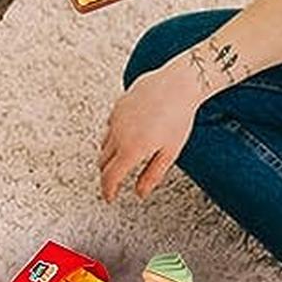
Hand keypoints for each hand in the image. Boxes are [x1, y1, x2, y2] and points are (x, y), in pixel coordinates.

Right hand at [100, 62, 199, 201]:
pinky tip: (128, 136)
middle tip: (116, 181)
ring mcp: (116, 119)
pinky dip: (114, 137)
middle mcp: (119, 134)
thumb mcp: (169, 153)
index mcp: (131, 149)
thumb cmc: (178, 116)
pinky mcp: (118, 106)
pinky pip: (110, 127)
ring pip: (104, 144)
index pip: (110, 177)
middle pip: (103, 163)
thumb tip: (140, 192)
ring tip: (122, 160)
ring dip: (110, 156)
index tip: (110, 197)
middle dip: (108, 174)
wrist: (178, 84)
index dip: (108, 191)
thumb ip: (152, 174)